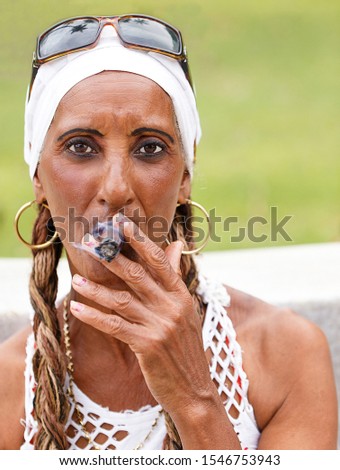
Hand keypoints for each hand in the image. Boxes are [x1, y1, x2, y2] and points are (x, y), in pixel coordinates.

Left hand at [70, 216, 213, 414]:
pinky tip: (77, 307)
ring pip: (121, 300)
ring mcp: (160, 326)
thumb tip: (176, 243)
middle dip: (111, 256)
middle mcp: (172, 306)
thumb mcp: (185, 310)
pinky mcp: (147, 345)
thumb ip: (174, 277)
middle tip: (89, 242)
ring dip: (96, 288)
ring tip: (76, 278)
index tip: (121, 223)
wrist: (194, 389)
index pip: (159, 261)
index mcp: (182, 295)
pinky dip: (94, 316)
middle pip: (136, 274)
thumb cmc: (185, 347)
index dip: (139, 240)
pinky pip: (114, 326)